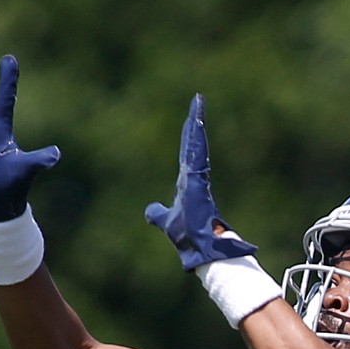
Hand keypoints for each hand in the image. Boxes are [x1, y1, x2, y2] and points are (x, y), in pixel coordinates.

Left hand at [143, 95, 258, 270]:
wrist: (199, 248)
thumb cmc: (186, 236)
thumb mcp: (165, 221)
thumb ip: (158, 214)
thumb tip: (150, 211)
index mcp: (188, 183)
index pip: (186, 154)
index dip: (188, 137)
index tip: (191, 121)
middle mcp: (194, 176)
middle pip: (192, 144)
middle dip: (193, 122)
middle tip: (197, 101)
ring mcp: (197, 176)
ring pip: (195, 144)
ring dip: (196, 122)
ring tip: (197, 102)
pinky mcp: (198, 178)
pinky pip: (196, 152)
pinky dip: (197, 137)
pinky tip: (196, 120)